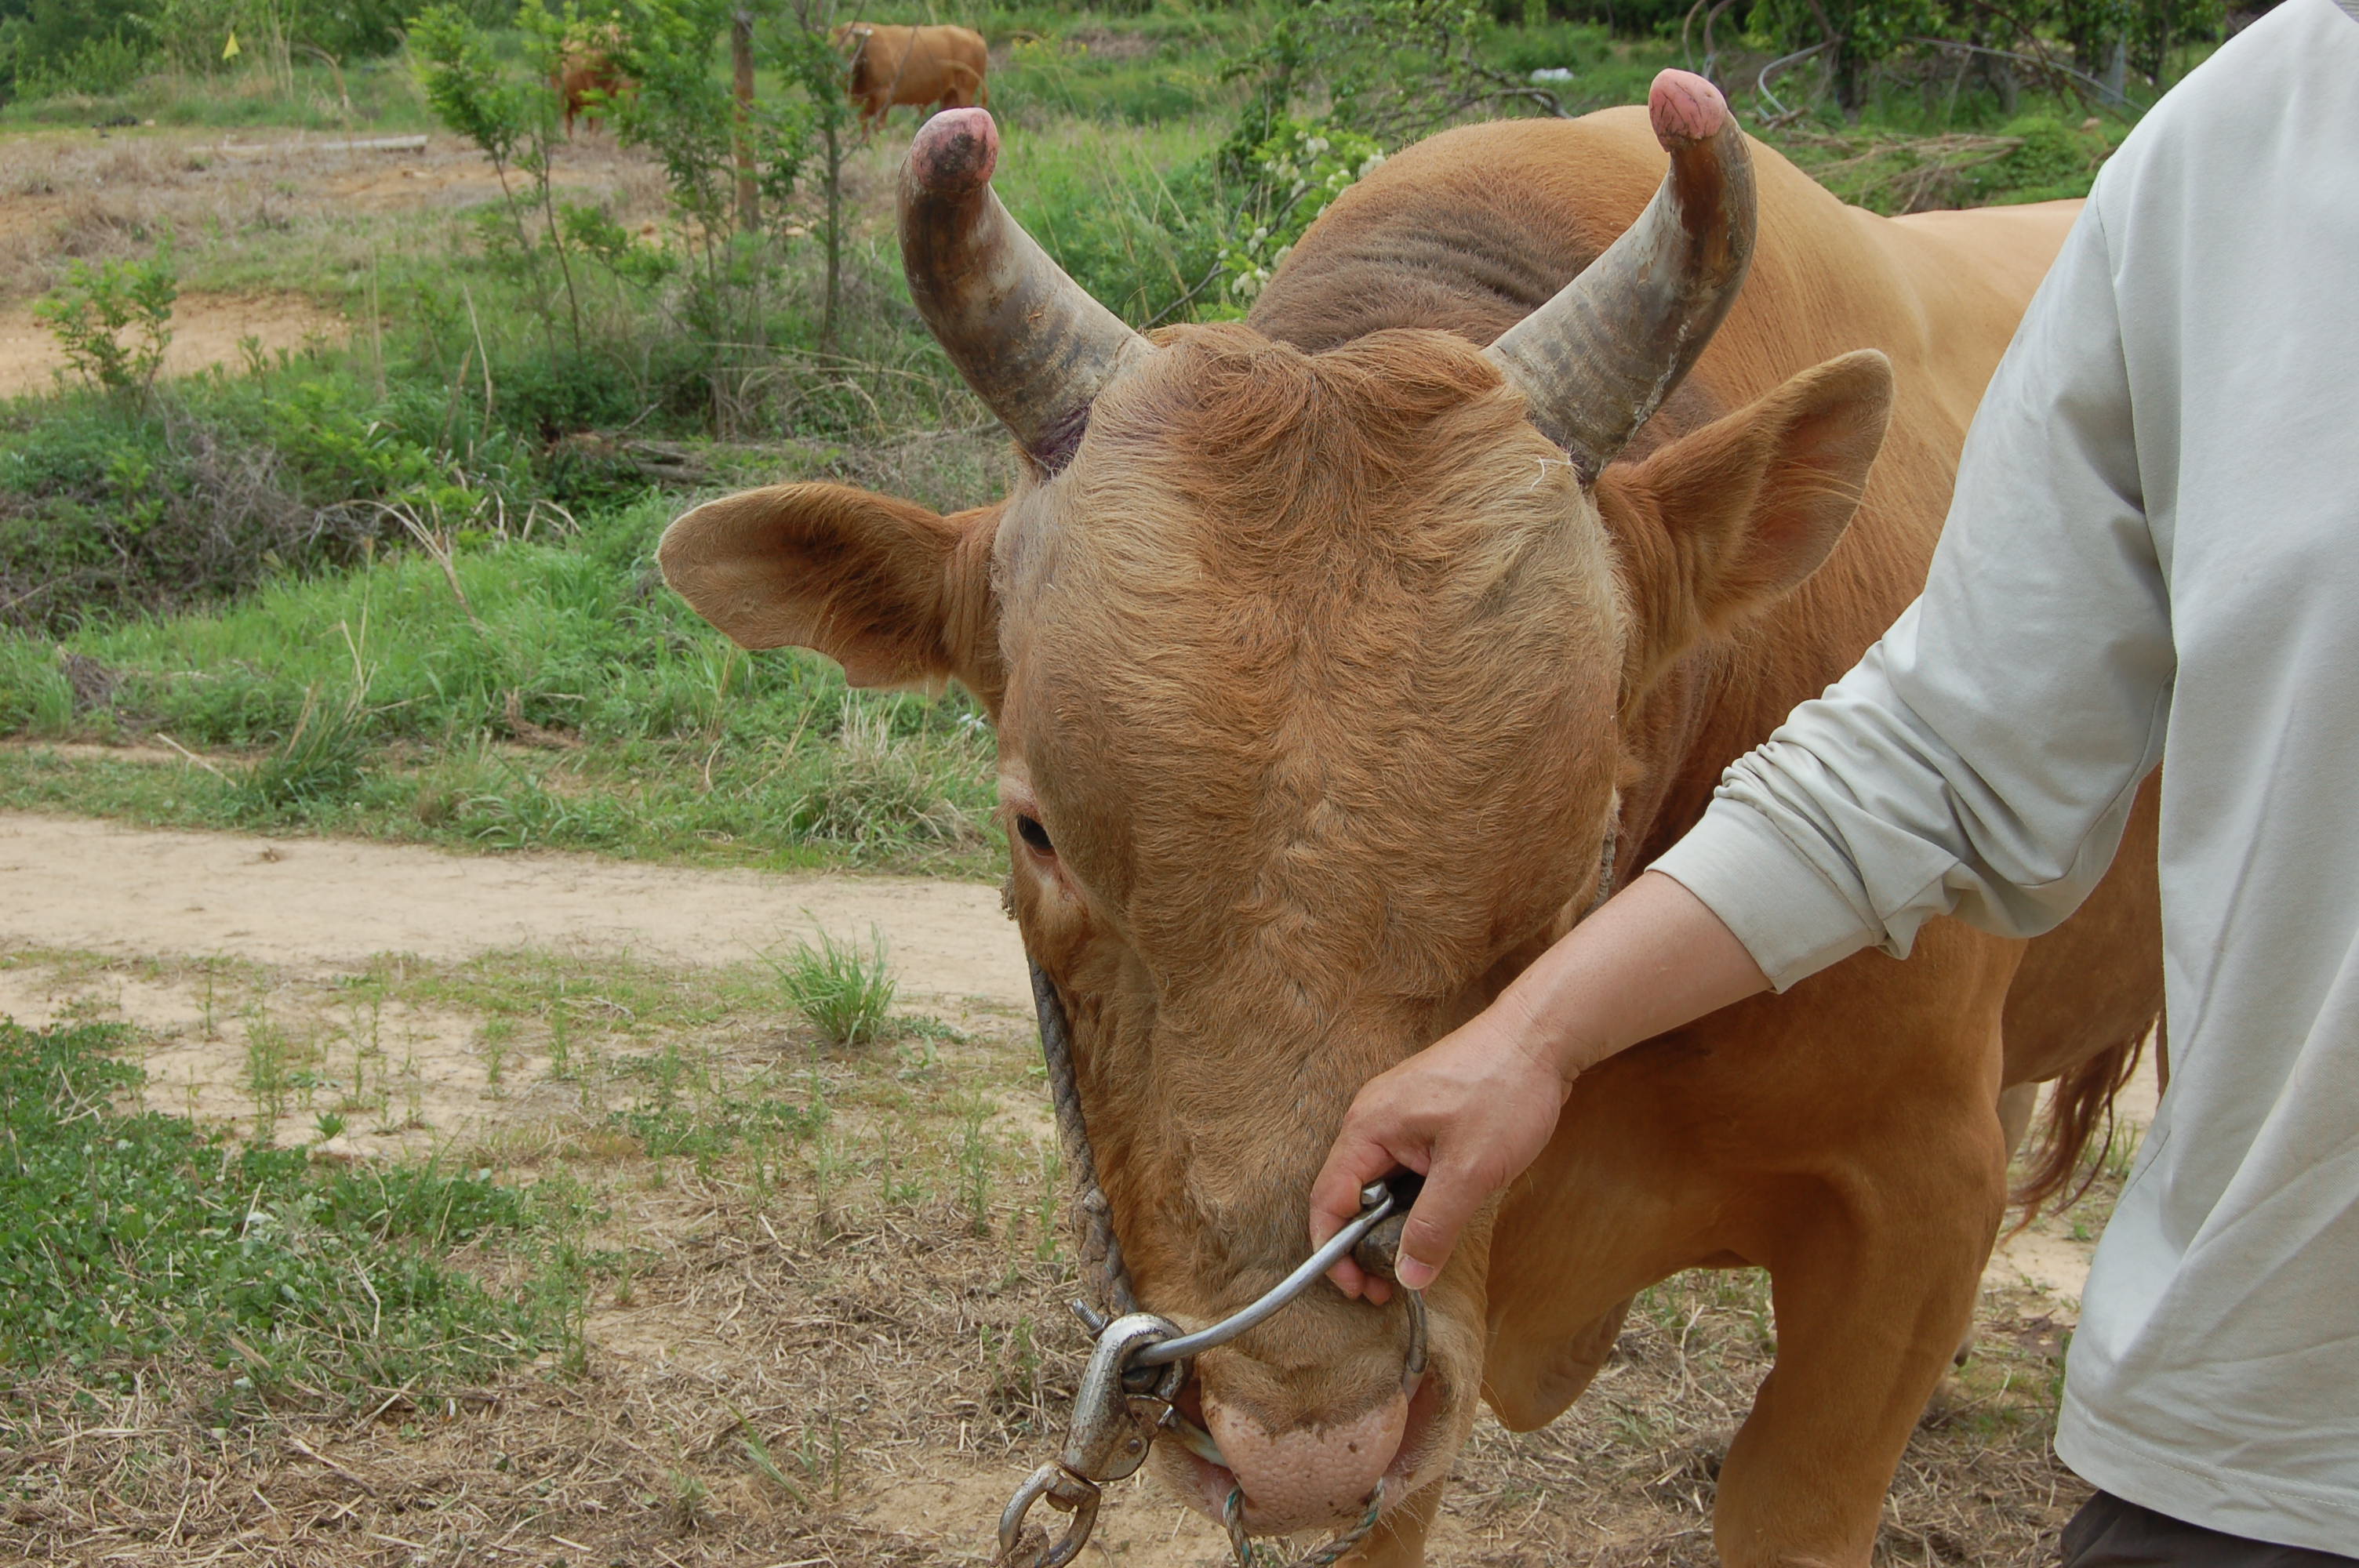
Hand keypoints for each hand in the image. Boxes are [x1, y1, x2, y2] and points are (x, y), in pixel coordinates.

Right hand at [1308, 997, 1571, 1300]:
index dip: (1334, 1251)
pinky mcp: (1422, 1117)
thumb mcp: (1470, 1171)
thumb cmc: (1505, 1091)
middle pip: (1348, 1194)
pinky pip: (1402, 1168)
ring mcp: (1397, 1116)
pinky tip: (1434, 1219)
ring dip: (1389, 1224)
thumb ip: (1433, 1227)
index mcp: (1369, 1127)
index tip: (1358, 1288)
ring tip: (1415, 1258)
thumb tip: (1407, 1277)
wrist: (1541, 1037)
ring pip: (1378, 1183)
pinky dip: (1409, 1200)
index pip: (1329, 1199)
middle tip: (1388, 1286)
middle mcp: (1373, 1119)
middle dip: (1362, 1245)